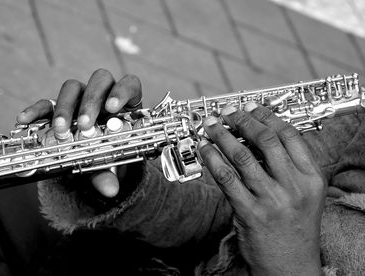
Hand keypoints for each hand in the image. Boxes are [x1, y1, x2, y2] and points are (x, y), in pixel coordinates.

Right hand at [17, 69, 141, 197]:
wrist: (89, 160)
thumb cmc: (105, 156)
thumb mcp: (107, 164)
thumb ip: (107, 173)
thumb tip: (110, 190)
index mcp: (124, 105)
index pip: (129, 85)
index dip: (122, 91)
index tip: (112, 107)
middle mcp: (103, 96)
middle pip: (100, 81)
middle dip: (91, 101)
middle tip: (84, 125)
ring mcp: (80, 99)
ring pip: (73, 87)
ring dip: (66, 107)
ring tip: (60, 129)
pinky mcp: (58, 106)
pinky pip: (47, 103)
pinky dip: (36, 110)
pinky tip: (25, 120)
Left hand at [199, 102, 325, 274]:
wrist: (291, 266)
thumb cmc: (295, 228)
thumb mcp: (303, 195)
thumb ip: (288, 167)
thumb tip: (258, 137)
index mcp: (311, 178)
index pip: (289, 135)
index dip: (267, 116)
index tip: (251, 107)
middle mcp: (294, 187)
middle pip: (266, 140)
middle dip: (242, 120)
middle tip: (227, 113)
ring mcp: (272, 200)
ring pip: (242, 156)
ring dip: (222, 136)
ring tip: (210, 126)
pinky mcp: (249, 213)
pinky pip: (226, 178)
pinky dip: (212, 159)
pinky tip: (204, 149)